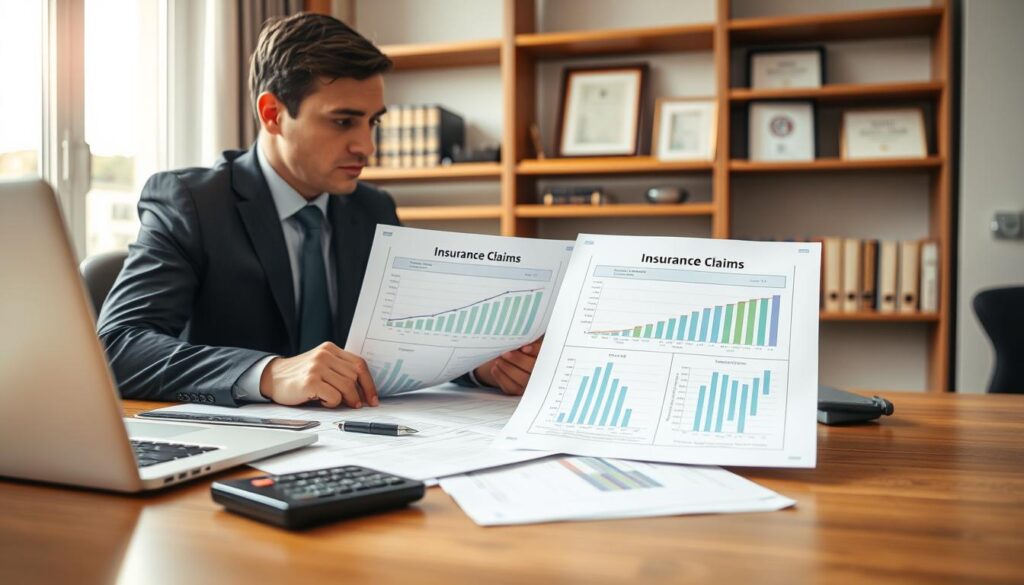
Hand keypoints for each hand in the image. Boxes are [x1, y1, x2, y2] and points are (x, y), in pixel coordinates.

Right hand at [259, 342, 378, 407]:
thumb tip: (364, 391)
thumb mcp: (320, 365)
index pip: (359, 364)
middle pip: (355, 376)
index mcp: (330, 349)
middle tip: (357, 405)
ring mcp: (317, 367)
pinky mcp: (310, 381)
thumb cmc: (299, 376)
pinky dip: (332, 403)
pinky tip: (322, 401)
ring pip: (347, 386)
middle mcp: (325, 355)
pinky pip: (334, 396)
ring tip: (336, 402)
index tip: (372, 398)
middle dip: (360, 394)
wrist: (272, 378)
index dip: (369, 383)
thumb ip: (339, 370)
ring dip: (346, 400)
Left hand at [473, 337, 542, 395]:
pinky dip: (501, 377)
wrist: (501, 357)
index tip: (524, 347)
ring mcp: (529, 382)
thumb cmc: (512, 346)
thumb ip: (523, 338)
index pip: (542, 352)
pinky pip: (511, 387)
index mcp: (541, 353)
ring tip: (498, 360)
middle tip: (505, 353)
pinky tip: (495, 369)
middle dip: (518, 360)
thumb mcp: (518, 339)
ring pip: (521, 378)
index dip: (535, 350)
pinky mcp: (518, 390)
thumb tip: (522, 338)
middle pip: (532, 367)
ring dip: (508, 368)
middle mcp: (538, 370)